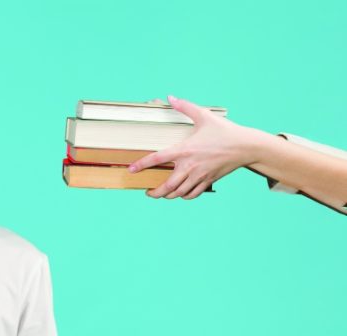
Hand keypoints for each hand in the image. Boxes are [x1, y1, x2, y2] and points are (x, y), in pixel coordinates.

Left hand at [128, 95, 267, 198]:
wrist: (247, 147)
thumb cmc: (225, 131)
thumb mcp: (204, 116)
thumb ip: (185, 107)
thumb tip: (171, 97)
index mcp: (185, 149)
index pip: (157, 158)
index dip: (142, 164)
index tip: (131, 169)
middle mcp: (190, 166)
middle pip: (167, 185)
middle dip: (154, 192)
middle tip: (146, 190)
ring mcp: (200, 176)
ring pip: (179, 193)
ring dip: (167, 196)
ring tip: (160, 193)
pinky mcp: (209, 181)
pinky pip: (193, 194)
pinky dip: (183, 196)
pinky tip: (179, 193)